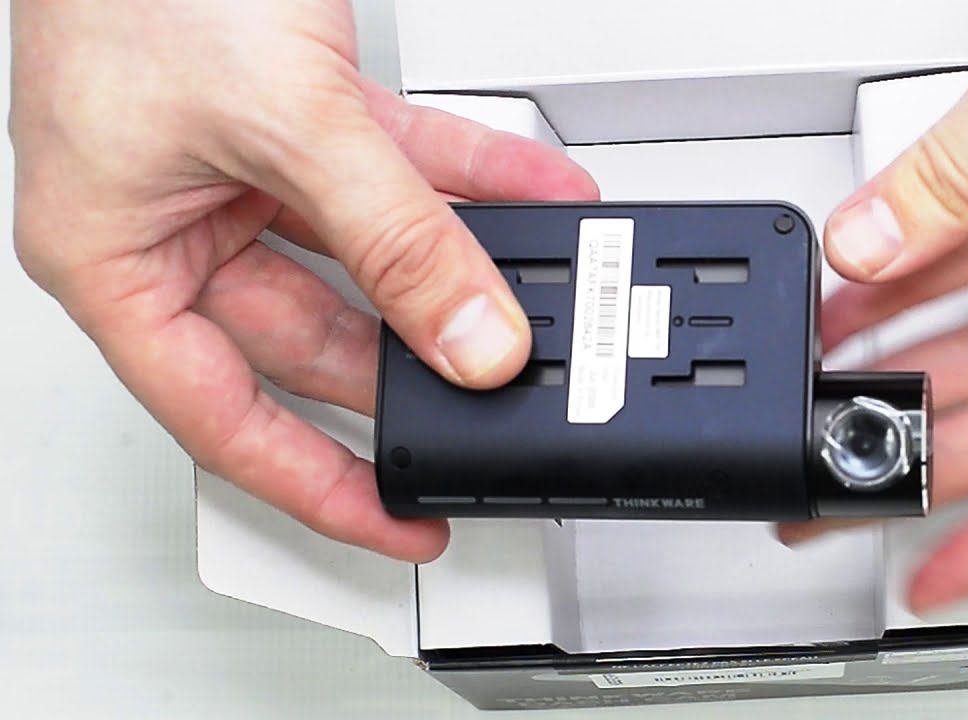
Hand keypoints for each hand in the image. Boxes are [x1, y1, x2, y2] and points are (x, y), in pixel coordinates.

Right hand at [10, 1, 597, 561]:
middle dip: (417, 364)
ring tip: (541, 302)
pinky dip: (468, 182)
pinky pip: (399, 172)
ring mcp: (244, 174)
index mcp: (117, 264)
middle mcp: (178, 229)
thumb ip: (391, 237)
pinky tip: (538, 197)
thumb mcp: (282, 124)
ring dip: (458, 268)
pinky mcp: (300, 119)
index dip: (322, 485)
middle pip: (316, 337)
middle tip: (499, 402)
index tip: (403, 521)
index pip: (229, 420)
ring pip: (369, 253)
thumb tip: (473, 336)